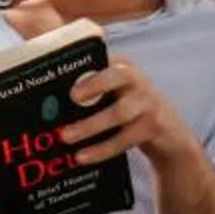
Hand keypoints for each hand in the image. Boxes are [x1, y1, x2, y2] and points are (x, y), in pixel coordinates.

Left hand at [63, 58, 189, 169]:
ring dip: (90, 125)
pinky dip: (103, 148)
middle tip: (71, 97)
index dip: (86, 60)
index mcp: (120, 66)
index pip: (103, 57)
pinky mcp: (155, 126)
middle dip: (95, 83)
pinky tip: (83, 156)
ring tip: (65, 137)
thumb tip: (45, 102)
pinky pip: (126, 138)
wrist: (169, 135)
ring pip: (120, 112)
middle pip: (118, 76)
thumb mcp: (110, 95)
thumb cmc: (127, 110)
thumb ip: (85, 92)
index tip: (65, 66)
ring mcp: (148, 102)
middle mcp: (137, 79)